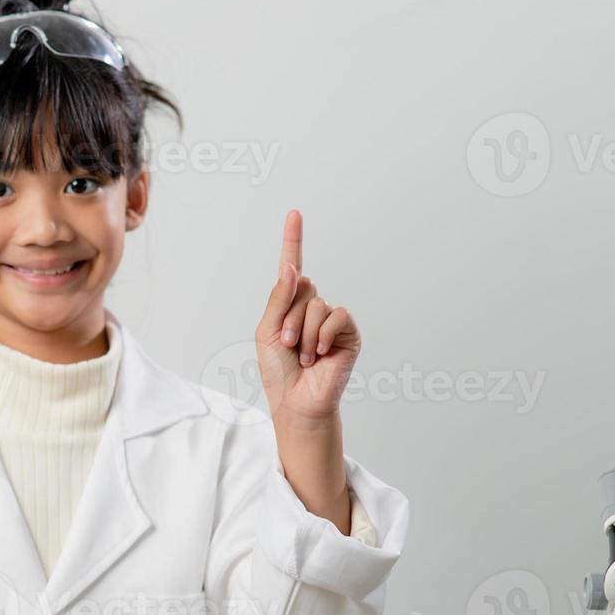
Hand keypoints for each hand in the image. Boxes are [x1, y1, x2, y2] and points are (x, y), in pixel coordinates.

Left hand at [255, 209, 360, 428]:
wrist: (296, 401)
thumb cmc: (278, 371)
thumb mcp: (266, 331)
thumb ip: (278, 298)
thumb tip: (292, 268)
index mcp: (289, 304)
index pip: (292, 267)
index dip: (293, 239)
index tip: (294, 213)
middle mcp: (311, 307)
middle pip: (301, 288)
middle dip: (287, 319)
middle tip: (286, 345)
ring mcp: (330, 319)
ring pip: (316, 304)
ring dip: (302, 333)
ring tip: (302, 356)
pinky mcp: (348, 332)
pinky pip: (336, 316)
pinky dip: (322, 335)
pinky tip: (319, 354)